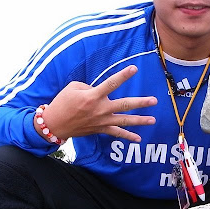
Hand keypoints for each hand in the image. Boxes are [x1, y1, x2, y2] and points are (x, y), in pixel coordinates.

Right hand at [38, 65, 157, 141]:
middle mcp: (100, 109)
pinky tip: (138, 139)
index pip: (111, 83)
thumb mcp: (73, 88)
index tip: (134, 69)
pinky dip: (127, 136)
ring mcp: (102, 121)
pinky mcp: (100, 129)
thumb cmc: (63, 102)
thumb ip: (89, 87)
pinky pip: (116, 133)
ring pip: (124, 121)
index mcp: (93, 96)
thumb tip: (100, 91)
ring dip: (140, 120)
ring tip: (153, 120)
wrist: (55, 123)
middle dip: (140, 103)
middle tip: (154, 100)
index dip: (123, 76)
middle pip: (125, 105)